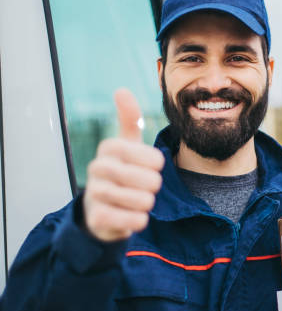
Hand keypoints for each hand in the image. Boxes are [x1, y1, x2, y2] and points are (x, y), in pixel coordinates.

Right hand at [83, 89, 164, 241]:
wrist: (99, 209)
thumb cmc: (120, 171)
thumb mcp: (126, 144)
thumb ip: (128, 119)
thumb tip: (121, 89)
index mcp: (109, 147)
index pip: (153, 158)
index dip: (157, 165)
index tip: (152, 166)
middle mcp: (98, 168)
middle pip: (150, 180)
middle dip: (153, 186)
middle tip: (144, 187)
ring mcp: (95, 193)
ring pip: (143, 201)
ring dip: (146, 204)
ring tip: (137, 201)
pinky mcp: (97, 218)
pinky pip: (133, 220)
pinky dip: (139, 220)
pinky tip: (131, 215)